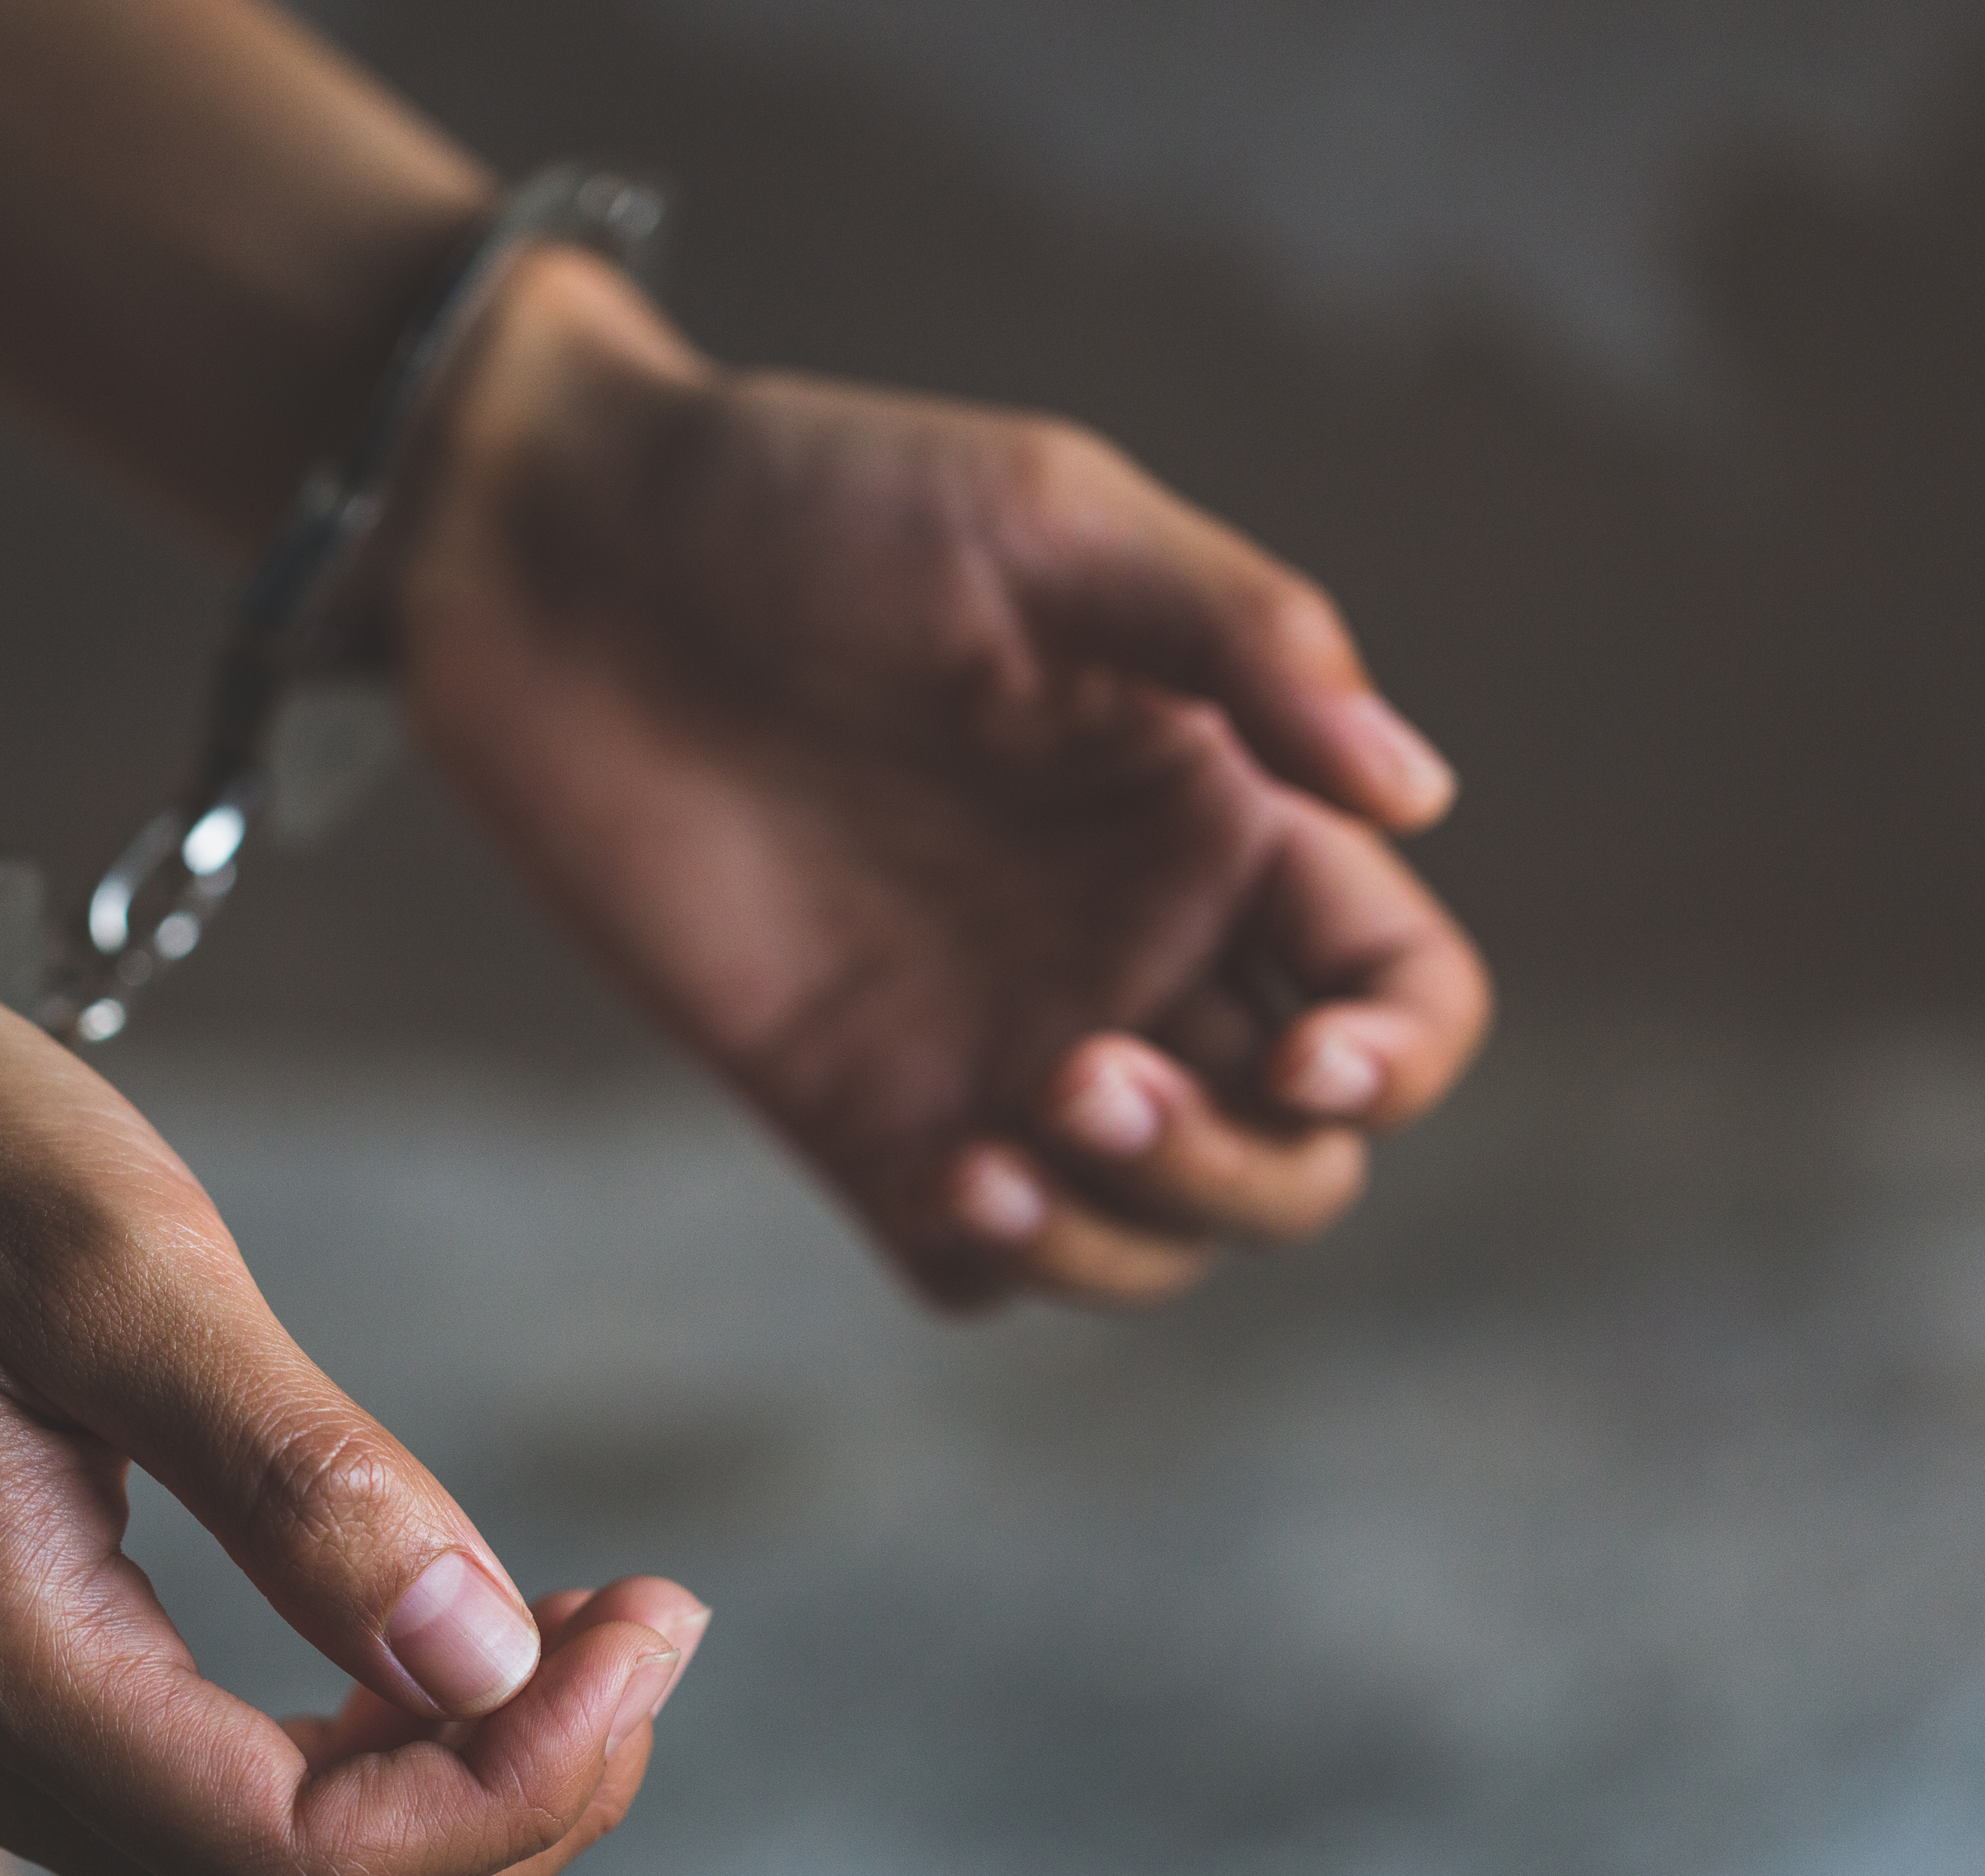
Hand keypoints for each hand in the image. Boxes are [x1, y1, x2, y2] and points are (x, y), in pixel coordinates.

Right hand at [0, 906, 706, 1875]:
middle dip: (515, 1804)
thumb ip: (302, 1481)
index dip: (523, 1781)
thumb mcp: (122, 1269)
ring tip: (578, 1632)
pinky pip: (218, 1797)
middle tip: (640, 1633)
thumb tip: (485, 1657)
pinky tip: (452, 1632)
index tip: (652, 1624)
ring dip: (457, 1785)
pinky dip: (372, 1751)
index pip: (313, 1864)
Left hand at [393, 252, 1491, 1305]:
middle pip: (1297, 1155)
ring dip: (1126, 1232)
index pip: (1399, 991)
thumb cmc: (811, 502)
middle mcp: (1131, 945)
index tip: (1308, 1057)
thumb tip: (1420, 792)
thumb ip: (1244, 638)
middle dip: (1241, 1166)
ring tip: (999, 1148)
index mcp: (1218, 814)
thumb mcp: (1048, 518)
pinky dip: (996, 1262)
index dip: (1396, 1058)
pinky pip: (976, 1265)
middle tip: (1085, 1073)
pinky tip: (940, 1180)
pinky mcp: (854, 1107)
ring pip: (1156, 1236)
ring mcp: (996, 1041)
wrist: (564, 565)